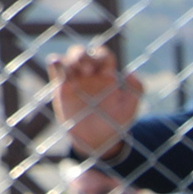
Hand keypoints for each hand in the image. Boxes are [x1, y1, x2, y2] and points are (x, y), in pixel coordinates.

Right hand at [46, 45, 143, 161]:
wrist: (97, 140)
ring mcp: (75, 80)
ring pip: (69, 57)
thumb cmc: (115, 122)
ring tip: (78, 71)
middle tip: (88, 70)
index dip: (102, 55)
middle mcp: (90, 75)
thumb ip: (136, 89)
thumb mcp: (130, 107)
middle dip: (84, 56)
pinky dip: (56, 61)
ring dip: (72, 58)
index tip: (105, 70)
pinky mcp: (62, 87)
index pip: (103, 55)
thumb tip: (130, 72)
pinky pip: (56, 68)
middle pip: (84, 53)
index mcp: (107, 76)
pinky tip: (59, 66)